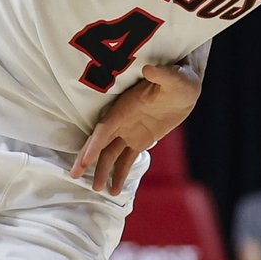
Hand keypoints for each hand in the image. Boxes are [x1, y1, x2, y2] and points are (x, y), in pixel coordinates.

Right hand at [69, 60, 200, 195]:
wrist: (186, 84)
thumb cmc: (181, 77)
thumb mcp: (176, 76)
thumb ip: (164, 74)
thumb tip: (149, 69)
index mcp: (126, 106)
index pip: (106, 128)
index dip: (94, 144)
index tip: (84, 160)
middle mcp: (123, 120)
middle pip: (100, 142)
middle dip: (87, 159)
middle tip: (74, 177)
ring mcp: (130, 130)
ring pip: (111, 153)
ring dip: (103, 170)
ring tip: (99, 190)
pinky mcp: (141, 139)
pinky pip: (127, 159)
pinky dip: (121, 173)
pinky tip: (116, 190)